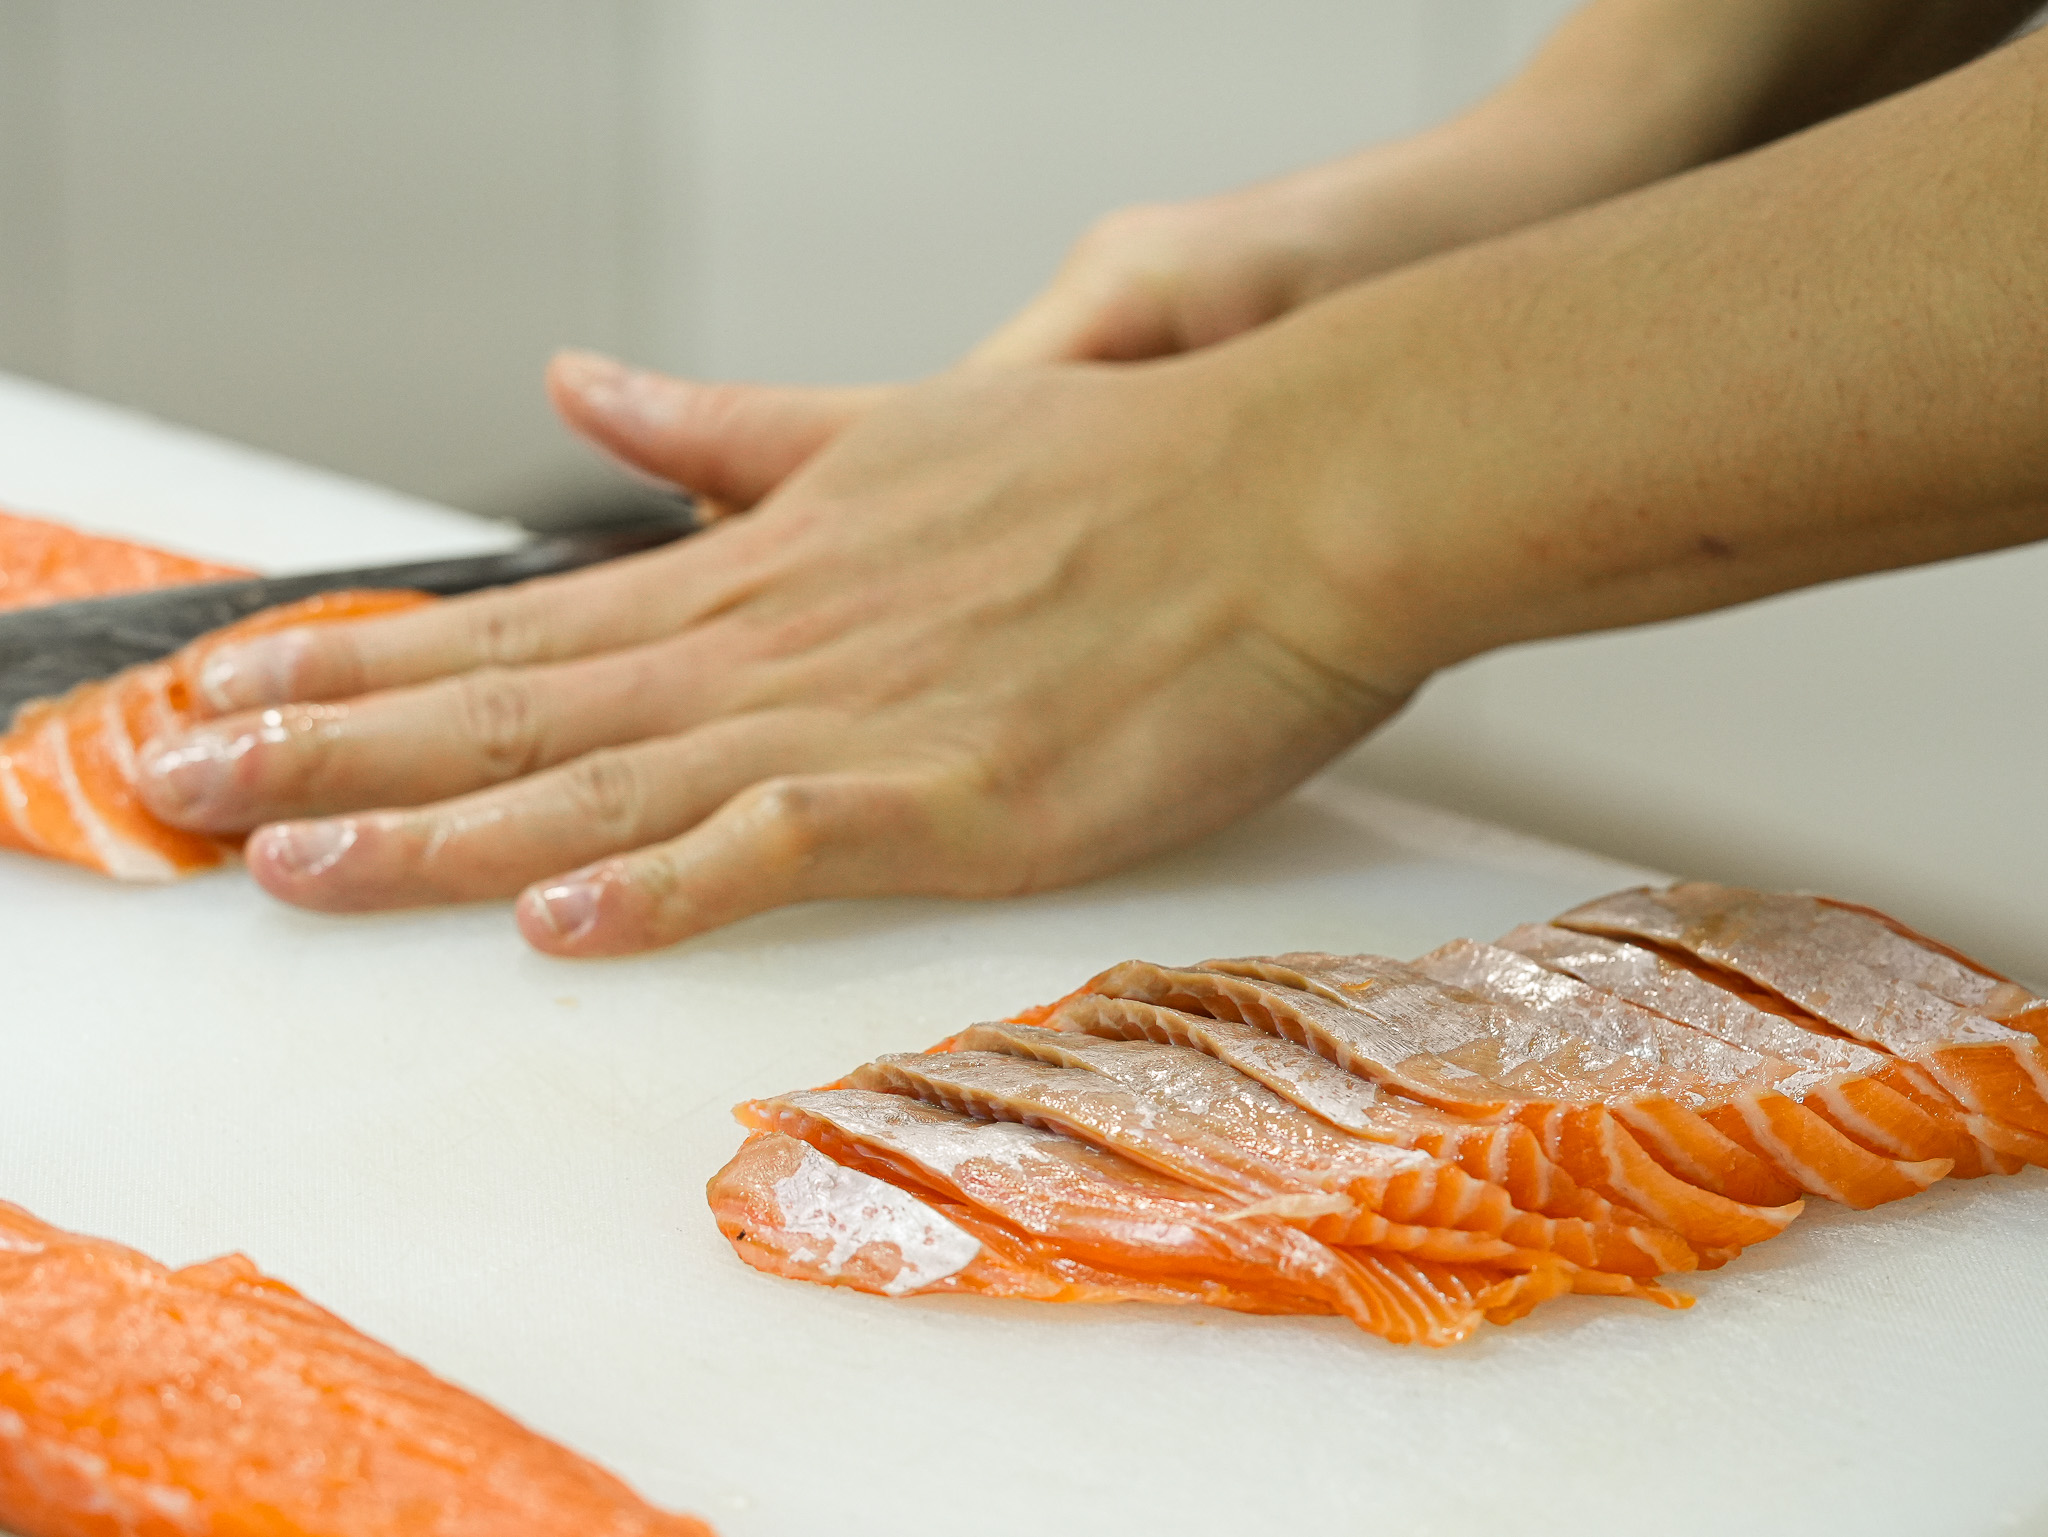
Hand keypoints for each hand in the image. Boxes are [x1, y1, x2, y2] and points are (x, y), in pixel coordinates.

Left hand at [137, 352, 1406, 954]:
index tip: (237, 692)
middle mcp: (774, 638)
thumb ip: (727, 433)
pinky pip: (786, 842)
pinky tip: (564, 922)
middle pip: (521, 704)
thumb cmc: (1120, 469)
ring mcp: (858, 714)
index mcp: (760, 566)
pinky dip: (674, 880)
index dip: (365, 662)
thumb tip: (586, 389)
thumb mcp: (892, 427)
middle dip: (339, 749)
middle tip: (185, 791)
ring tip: (295, 865)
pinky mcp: (960, 793)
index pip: (521, 623)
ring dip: (444, 826)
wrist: (1295, 485)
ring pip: (612, 779)